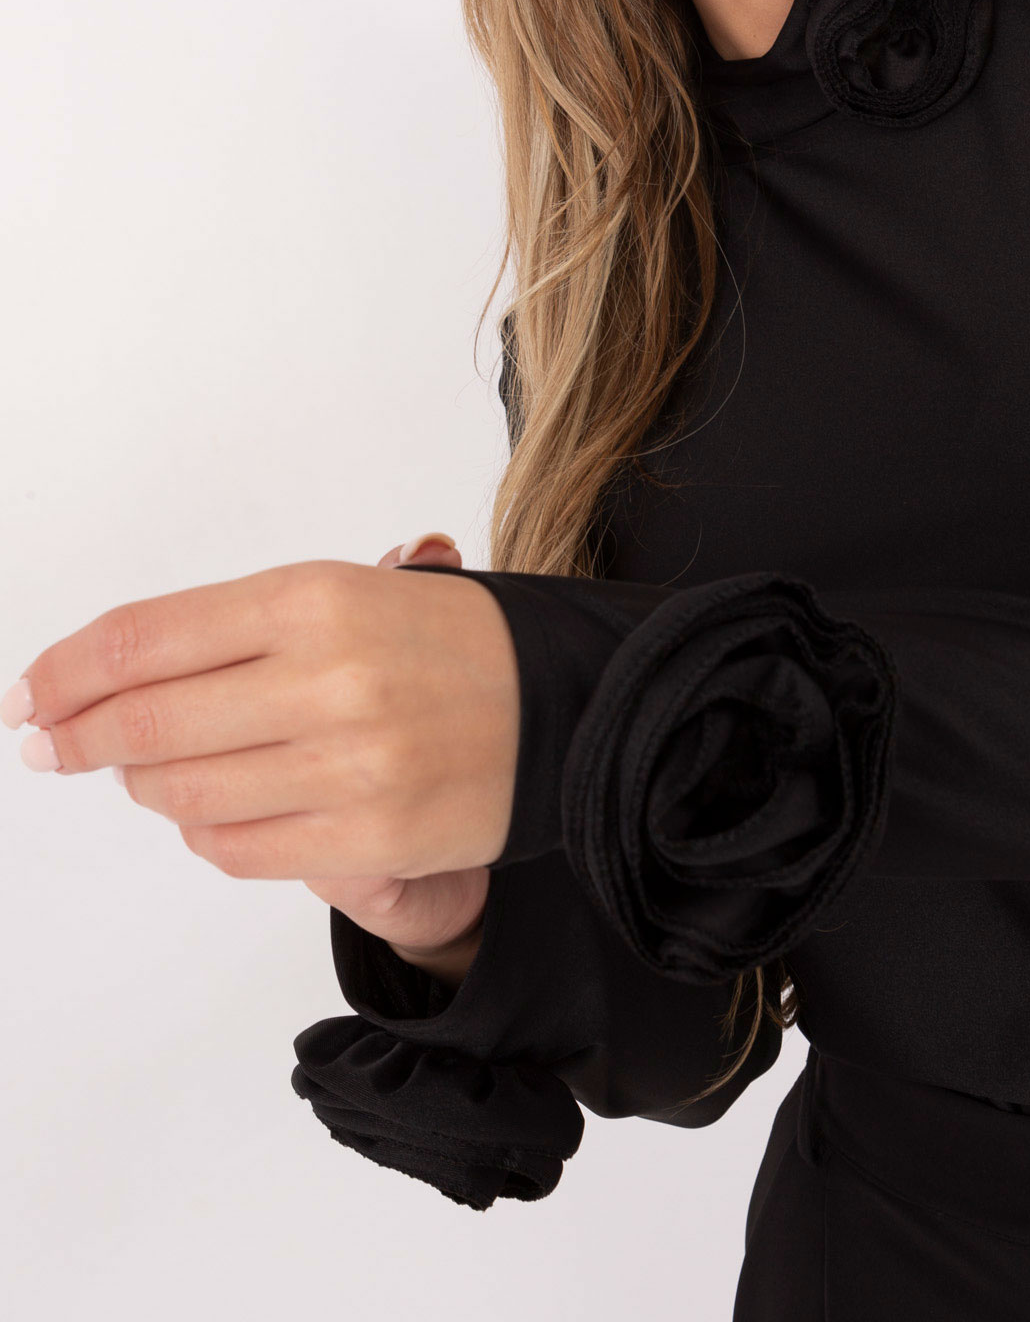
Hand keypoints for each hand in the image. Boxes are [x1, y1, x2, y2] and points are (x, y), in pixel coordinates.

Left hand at [8, 549, 518, 939]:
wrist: (562, 704)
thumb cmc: (440, 644)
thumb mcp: (340, 594)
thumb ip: (223, 632)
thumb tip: (101, 681)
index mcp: (315, 598)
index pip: (146, 639)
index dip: (66, 670)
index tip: (31, 693)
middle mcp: (328, 679)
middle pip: (147, 721)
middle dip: (79, 735)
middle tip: (52, 743)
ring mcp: (348, 767)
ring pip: (182, 793)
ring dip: (145, 783)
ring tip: (148, 768)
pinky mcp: (367, 841)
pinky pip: (235, 849)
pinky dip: (203, 831)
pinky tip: (210, 808)